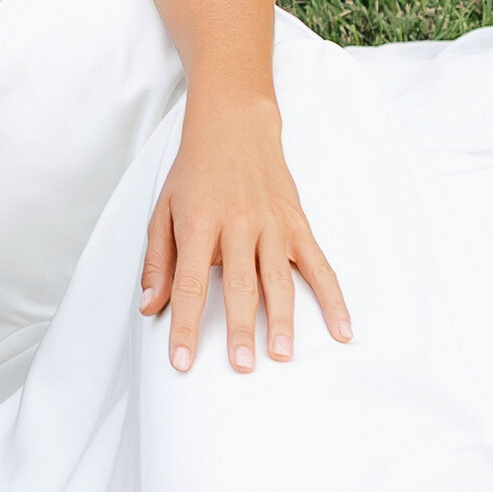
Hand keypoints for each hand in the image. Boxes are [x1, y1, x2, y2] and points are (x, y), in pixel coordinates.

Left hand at [138, 99, 351, 373]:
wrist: (234, 126)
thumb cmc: (195, 173)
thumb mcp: (163, 211)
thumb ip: (158, 262)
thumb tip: (150, 306)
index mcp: (199, 223)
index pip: (189, 283)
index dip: (185, 324)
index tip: (182, 361)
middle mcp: (237, 225)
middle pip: (238, 284)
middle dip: (239, 328)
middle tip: (241, 365)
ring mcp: (272, 225)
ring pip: (278, 279)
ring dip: (281, 319)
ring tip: (281, 354)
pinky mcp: (298, 225)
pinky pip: (319, 266)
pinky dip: (333, 298)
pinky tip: (341, 329)